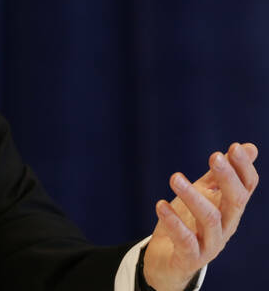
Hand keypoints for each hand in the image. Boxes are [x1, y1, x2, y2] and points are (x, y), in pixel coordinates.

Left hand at [143, 142, 258, 290]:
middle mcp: (225, 226)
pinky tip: (160, 205)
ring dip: (193, 196)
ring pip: (210, 219)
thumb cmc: (189, 222)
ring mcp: (210, 244)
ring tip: (175, 177)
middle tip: (214, 156)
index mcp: (230, 209)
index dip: (243, 168)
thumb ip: (221, 174)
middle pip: (235, 202)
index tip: (234, 147)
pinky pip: (185, 240)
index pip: (246, 188)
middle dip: (227, 178)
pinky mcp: (190, 257)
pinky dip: (173, 222)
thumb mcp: (205, 195)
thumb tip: (248, 146)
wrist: (168, 261)